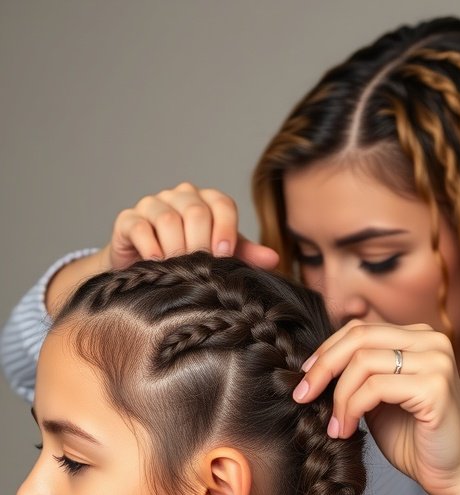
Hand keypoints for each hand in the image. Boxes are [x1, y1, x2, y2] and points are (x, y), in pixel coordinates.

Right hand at [107, 182, 278, 269]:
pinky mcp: (128, 219)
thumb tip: (273, 259)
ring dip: (175, 248)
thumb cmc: (189, 262)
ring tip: (178, 269)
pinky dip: (150, 246)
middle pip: (196, 211)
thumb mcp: (219, 259)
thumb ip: (244, 256)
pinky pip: (140, 226)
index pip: (222, 204)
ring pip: (168, 218)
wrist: (147, 274)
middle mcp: (180, 197)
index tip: (223, 254)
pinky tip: (157, 263)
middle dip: (200, 243)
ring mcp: (153, 205)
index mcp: (206, 202)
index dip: (225, 228)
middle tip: (199, 268)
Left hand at [293, 319, 459, 494]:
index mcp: (419, 338)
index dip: (326, 352)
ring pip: (362, 362)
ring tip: (334, 428)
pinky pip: (374, 388)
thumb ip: (359, 376)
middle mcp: (432, 341)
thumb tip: (314, 366)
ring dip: (338, 398)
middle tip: (301, 396)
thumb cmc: (415, 441)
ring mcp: (437, 361)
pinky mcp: (435, 387)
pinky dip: (351, 410)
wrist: (454, 476)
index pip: (360, 329)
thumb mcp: (378, 400)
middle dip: (323, 367)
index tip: (304, 380)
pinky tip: (345, 432)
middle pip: (359, 337)